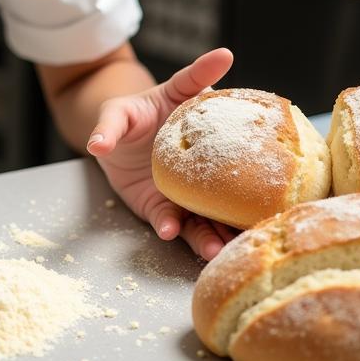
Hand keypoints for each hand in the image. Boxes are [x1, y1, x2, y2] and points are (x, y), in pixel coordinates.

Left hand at [85, 47, 238, 260]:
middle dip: (238, 211)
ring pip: (206, 214)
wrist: (111, 142)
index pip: (231, 138)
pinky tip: (169, 230)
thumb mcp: (118, 112)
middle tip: (249, 227)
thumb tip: (96, 145)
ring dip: (212, 233)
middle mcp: (202, 164)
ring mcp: (186, 190)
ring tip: (214, 248)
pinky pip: (172, 221)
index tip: (263, 170)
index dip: (249, 151)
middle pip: (227, 188)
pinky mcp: (165, 207)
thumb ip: (110, 126)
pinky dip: (172, 227)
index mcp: (203, 129)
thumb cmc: (124, 119)